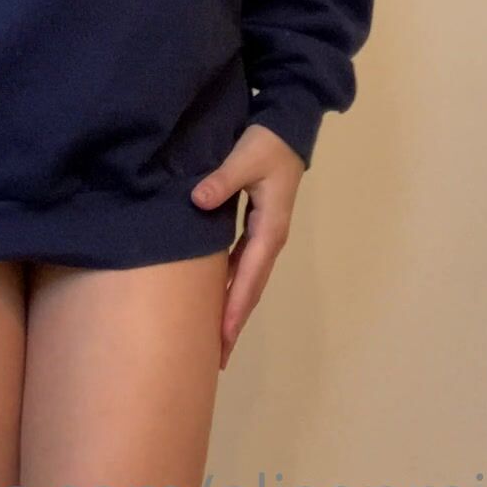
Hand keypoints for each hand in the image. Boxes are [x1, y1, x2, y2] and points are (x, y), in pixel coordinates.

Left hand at [190, 123, 305, 369]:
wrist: (288, 127)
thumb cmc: (268, 143)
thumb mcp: (245, 157)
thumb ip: (222, 179)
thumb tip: (197, 200)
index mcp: (269, 229)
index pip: (249, 277)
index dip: (234, 308)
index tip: (222, 338)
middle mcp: (269, 239)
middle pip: (251, 289)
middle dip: (234, 323)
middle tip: (217, 358)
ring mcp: (265, 235)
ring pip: (247, 280)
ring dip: (233, 309)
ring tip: (216, 340)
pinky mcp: (258, 227)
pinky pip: (243, 266)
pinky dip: (232, 287)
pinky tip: (217, 298)